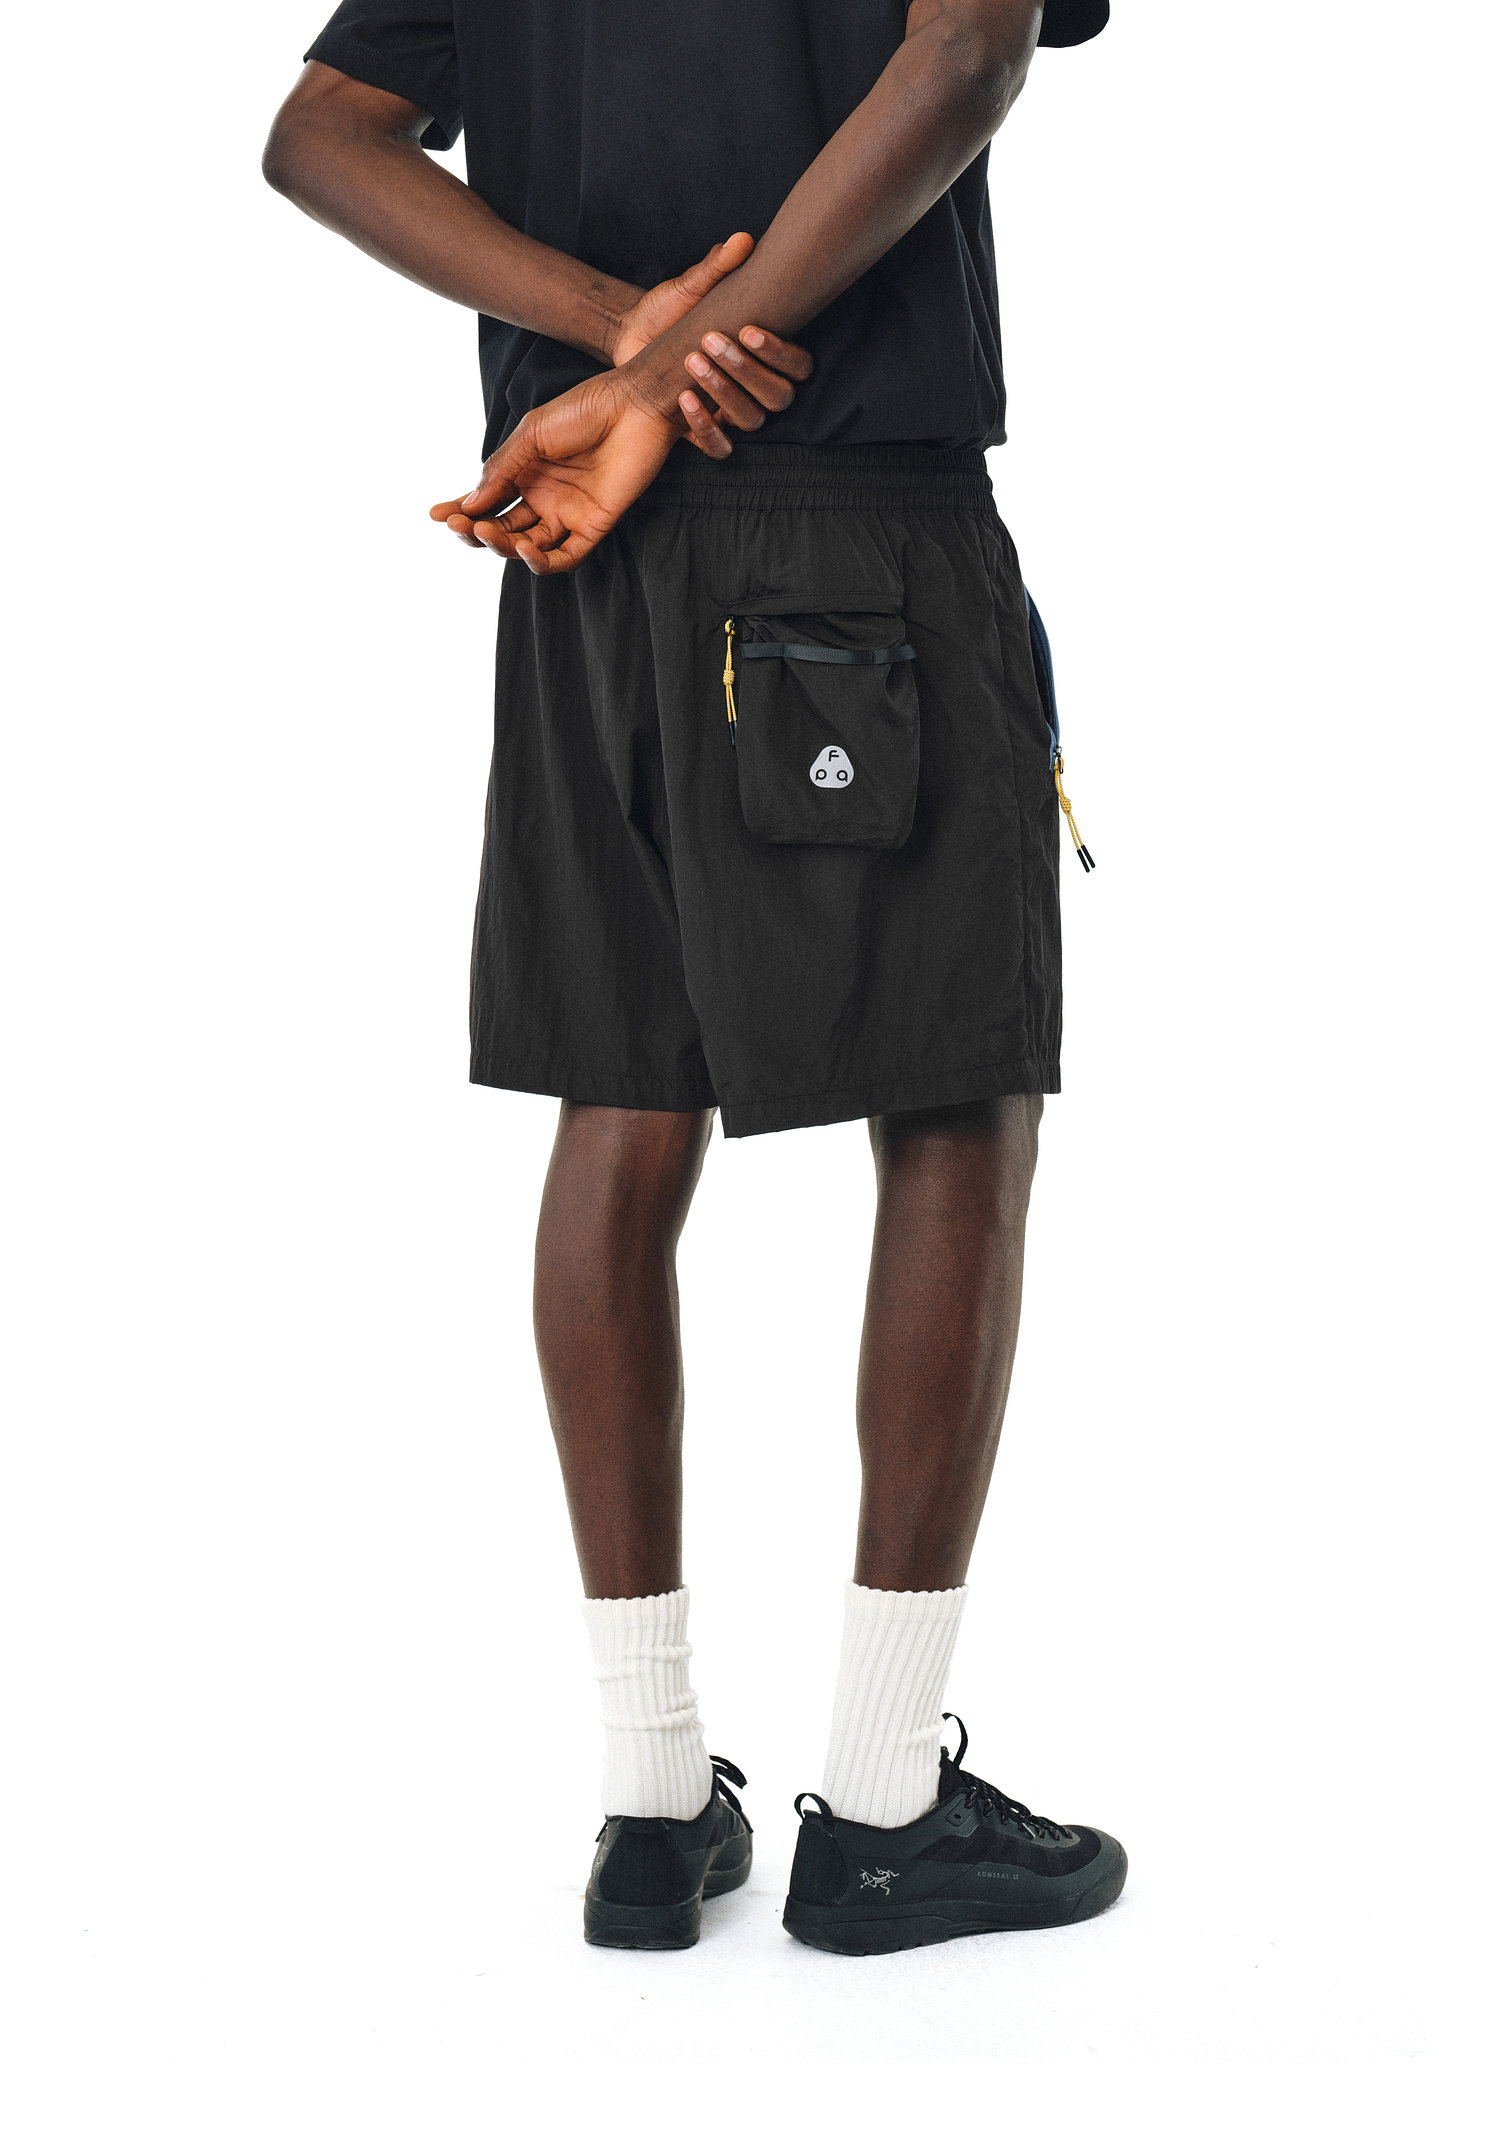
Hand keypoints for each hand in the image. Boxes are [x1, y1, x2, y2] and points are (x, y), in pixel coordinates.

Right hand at [429, 369, 679, 574]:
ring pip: (527, 546)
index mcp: (524, 473)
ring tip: (485, 532)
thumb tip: (469, 504)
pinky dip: (541, 560)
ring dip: (503, 546)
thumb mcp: (531, 434)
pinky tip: (524, 548)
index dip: (461, 512)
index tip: (436, 515)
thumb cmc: (584, 410)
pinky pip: (564, 556)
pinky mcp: (593, 526)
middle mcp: (543, 497)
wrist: (633, 404)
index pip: (487, 502)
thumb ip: (502, 470)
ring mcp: (567, 514)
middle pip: (503, 529)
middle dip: (476, 531)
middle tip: (460, 526)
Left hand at [611, 233, 811, 455]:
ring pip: (752, 420)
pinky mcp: (701, 430)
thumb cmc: (668, 308)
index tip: (749, 329)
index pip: (799, 366)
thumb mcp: (691, 286)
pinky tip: (684, 401)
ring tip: (693, 362)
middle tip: (713, 342)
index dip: (781, 353)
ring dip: (726, 394)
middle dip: (749, 371)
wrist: (630, 335)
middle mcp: (753, 386)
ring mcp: (729, 411)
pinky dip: (705, 429)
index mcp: (762, 354)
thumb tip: (743, 239)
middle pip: (779, 396)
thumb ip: (717, 266)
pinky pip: (719, 447)